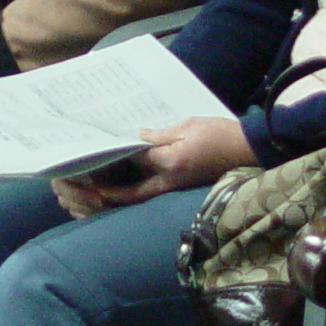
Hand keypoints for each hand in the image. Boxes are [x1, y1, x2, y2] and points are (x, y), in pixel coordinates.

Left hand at [60, 116, 255, 210]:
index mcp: (169, 163)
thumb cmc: (220, 135)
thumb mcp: (187, 126)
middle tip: (76, 186)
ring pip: (133, 198)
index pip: (130, 163)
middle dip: (100, 193)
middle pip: (126, 194)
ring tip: (86, 189)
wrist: (248, 150)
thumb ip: (159, 135)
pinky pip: (144, 193)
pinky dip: (125, 192)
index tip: (85, 159)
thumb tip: (134, 138)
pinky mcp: (175, 186)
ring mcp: (171, 187)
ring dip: (109, 198)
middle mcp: (168, 181)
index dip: (106, 161)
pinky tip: (112, 182)